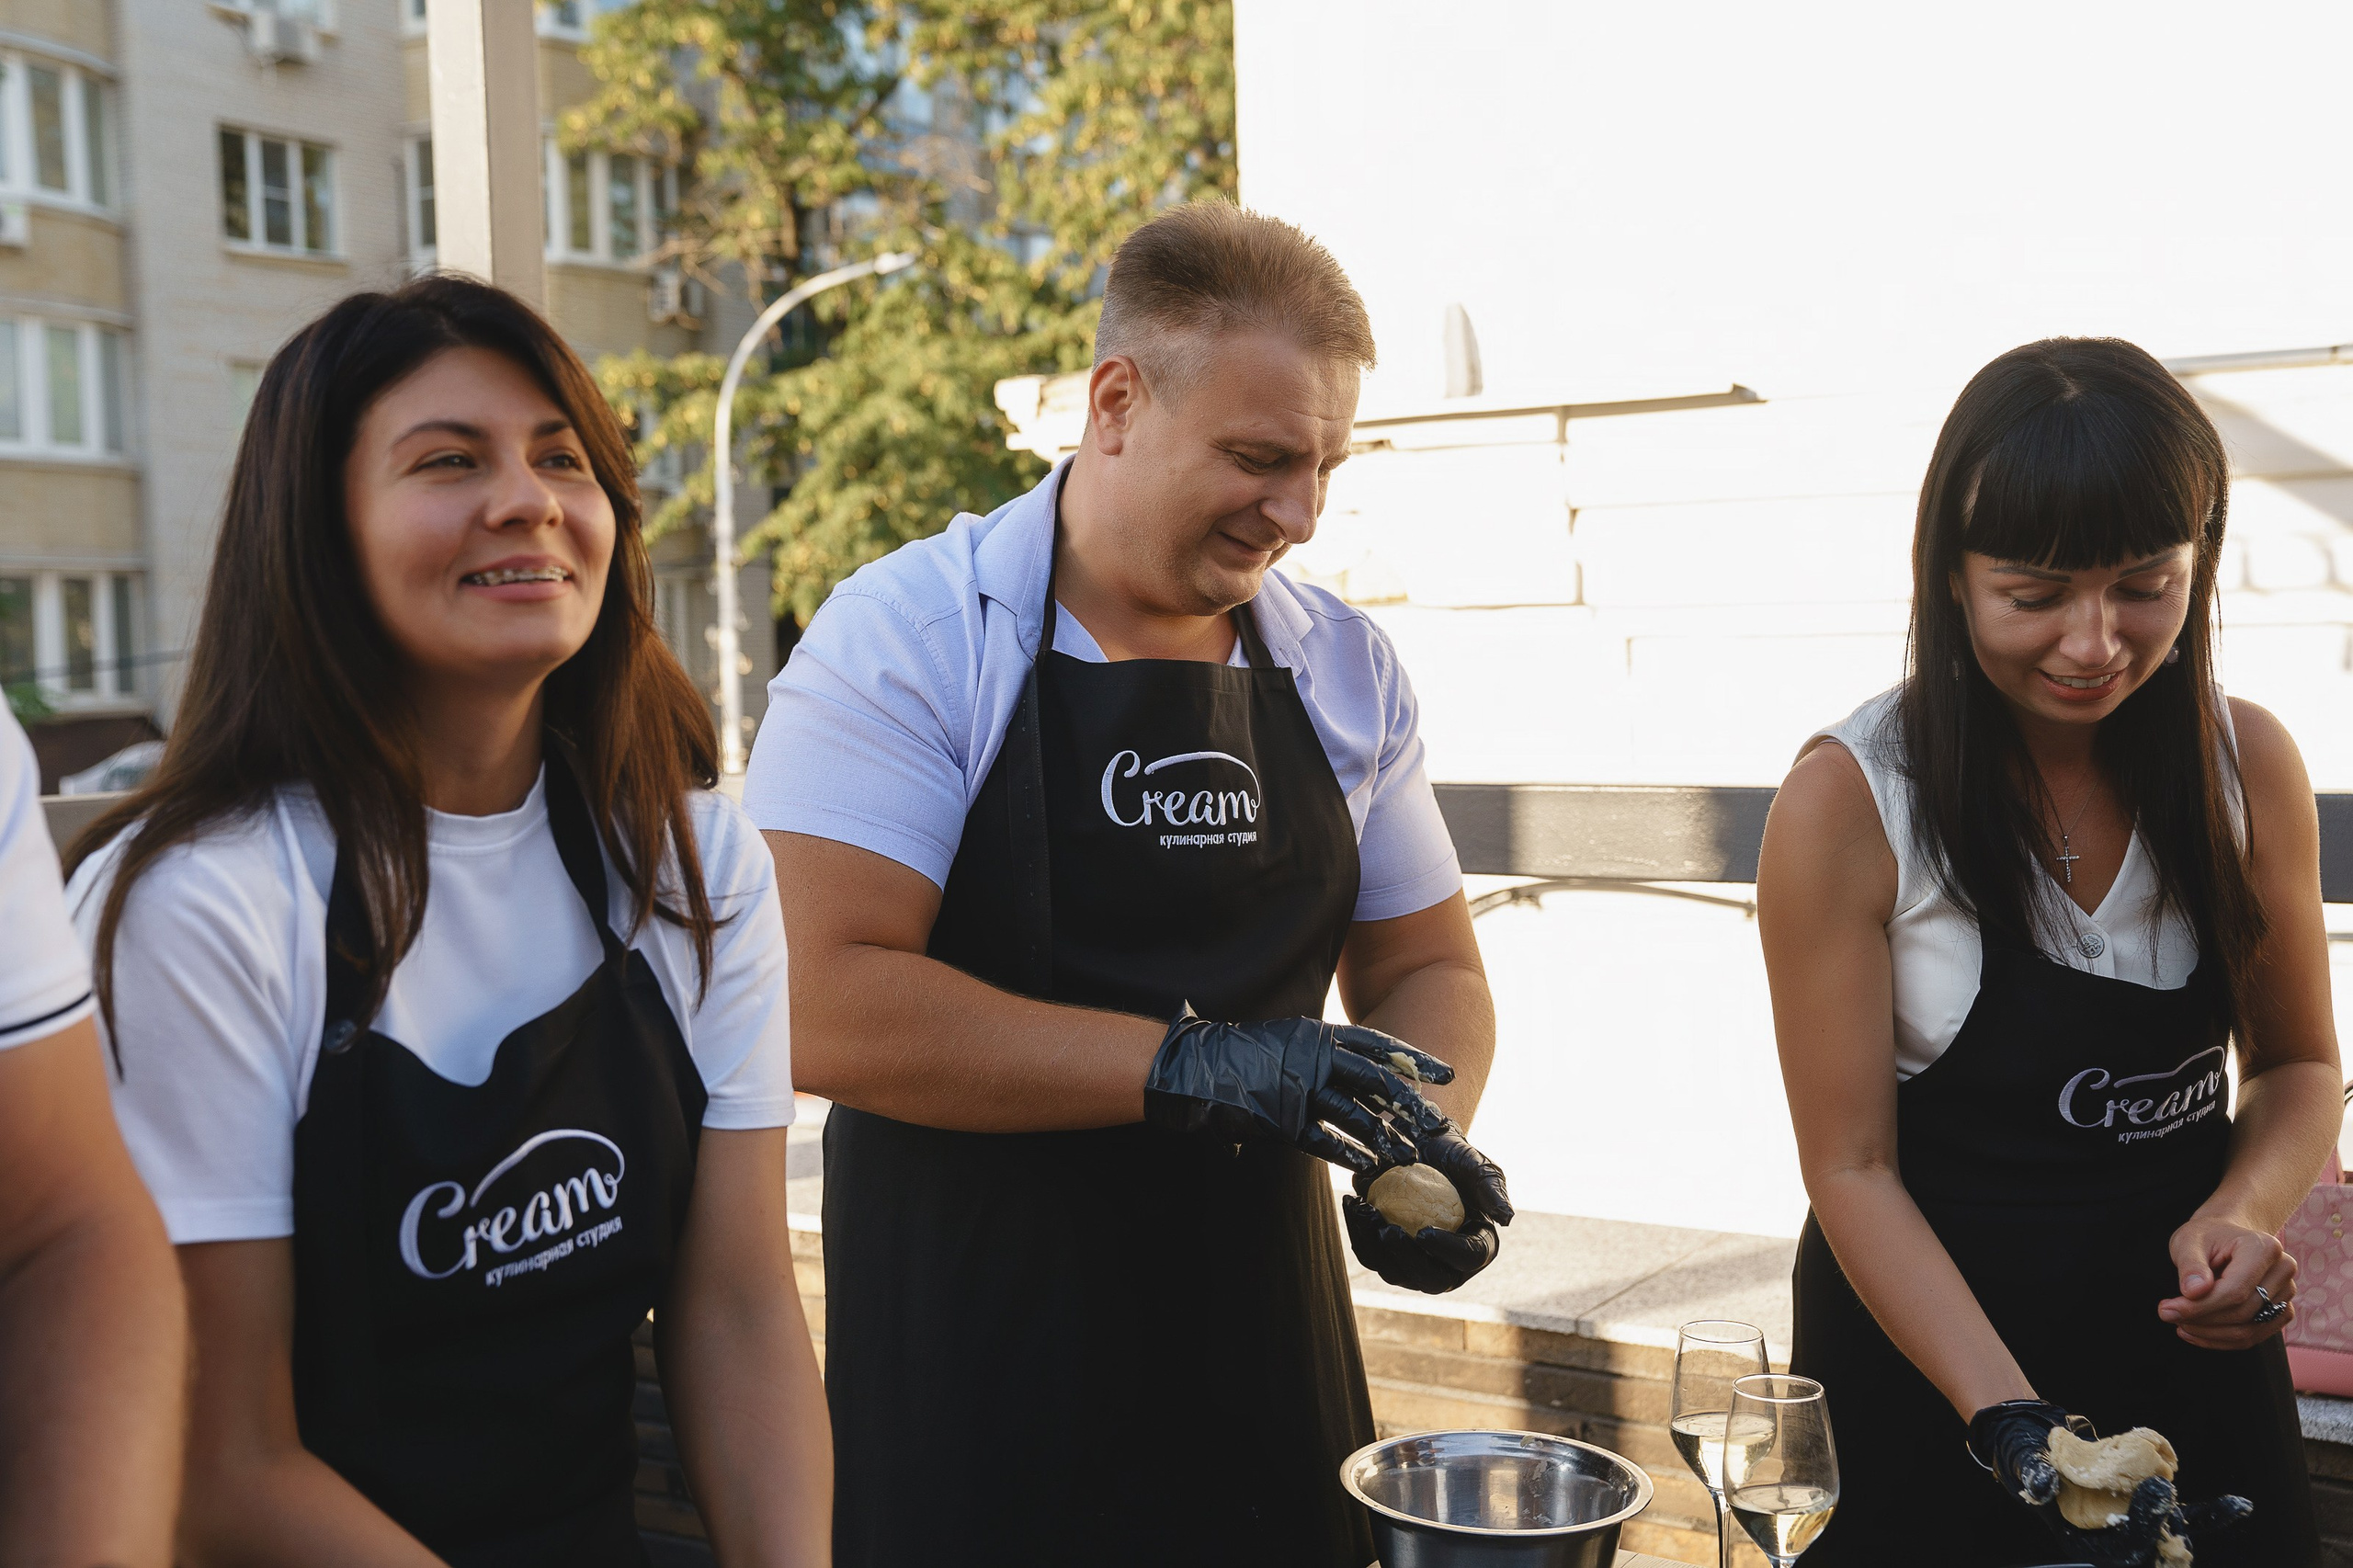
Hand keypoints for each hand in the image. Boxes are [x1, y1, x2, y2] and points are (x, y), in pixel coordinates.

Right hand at [1142, 1006, 1450, 1172]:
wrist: (1194, 1065)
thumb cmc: (1244, 1055)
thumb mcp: (1291, 1043)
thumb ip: (1324, 1056)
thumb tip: (1368, 1069)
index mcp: (1319, 1036)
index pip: (1379, 1045)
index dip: (1414, 1059)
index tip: (1445, 1073)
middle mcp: (1315, 1058)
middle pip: (1377, 1080)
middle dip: (1410, 1102)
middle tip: (1437, 1122)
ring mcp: (1300, 1089)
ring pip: (1356, 1114)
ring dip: (1384, 1137)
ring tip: (1409, 1157)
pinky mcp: (1282, 1120)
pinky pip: (1322, 1141)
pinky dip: (1345, 1155)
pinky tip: (1366, 1170)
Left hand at [1342, 1122, 1514, 1293]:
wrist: (1423, 1149)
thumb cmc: (1455, 1157)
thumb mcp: (1477, 1167)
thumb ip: (1492, 1189)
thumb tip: (1507, 1219)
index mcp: (1478, 1247)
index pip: (1468, 1258)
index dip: (1447, 1250)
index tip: (1423, 1232)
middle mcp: (1450, 1265)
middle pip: (1430, 1278)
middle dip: (1405, 1259)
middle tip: (1386, 1230)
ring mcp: (1418, 1264)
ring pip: (1395, 1272)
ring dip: (1374, 1248)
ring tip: (1363, 1212)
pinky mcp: (1389, 1256)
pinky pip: (1372, 1255)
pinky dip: (1359, 1234)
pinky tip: (1353, 1206)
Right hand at [1966, 1402, 2253, 1565]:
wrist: (2035, 1444)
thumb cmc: (2023, 1456)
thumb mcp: (2020, 1462)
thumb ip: (2031, 1474)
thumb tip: (2044, 1487)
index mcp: (2082, 1541)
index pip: (2122, 1547)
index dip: (2143, 1524)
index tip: (2155, 1488)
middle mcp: (2113, 1541)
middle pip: (2154, 1546)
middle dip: (2166, 1523)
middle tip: (2164, 1487)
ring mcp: (2134, 1524)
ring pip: (2175, 1533)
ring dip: (2202, 1521)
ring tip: (2234, 1506)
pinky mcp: (2147, 1506)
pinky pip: (2184, 1516)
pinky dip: (2209, 1514)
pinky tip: (2239, 1505)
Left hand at [2163, 1214, 2297, 1349]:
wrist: (2226, 1237)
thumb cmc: (2206, 1237)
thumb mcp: (2188, 1241)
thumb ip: (2190, 1264)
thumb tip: (2194, 1292)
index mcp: (2264, 1248)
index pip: (2235, 1290)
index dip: (2200, 1307)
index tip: (2166, 1310)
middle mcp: (2283, 1270)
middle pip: (2243, 1312)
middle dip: (2201, 1320)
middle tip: (2168, 1315)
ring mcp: (2286, 1293)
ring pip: (2248, 1329)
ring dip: (2210, 1334)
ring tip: (2180, 1323)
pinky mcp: (2281, 1311)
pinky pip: (2254, 1336)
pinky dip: (2222, 1340)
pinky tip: (2196, 1332)